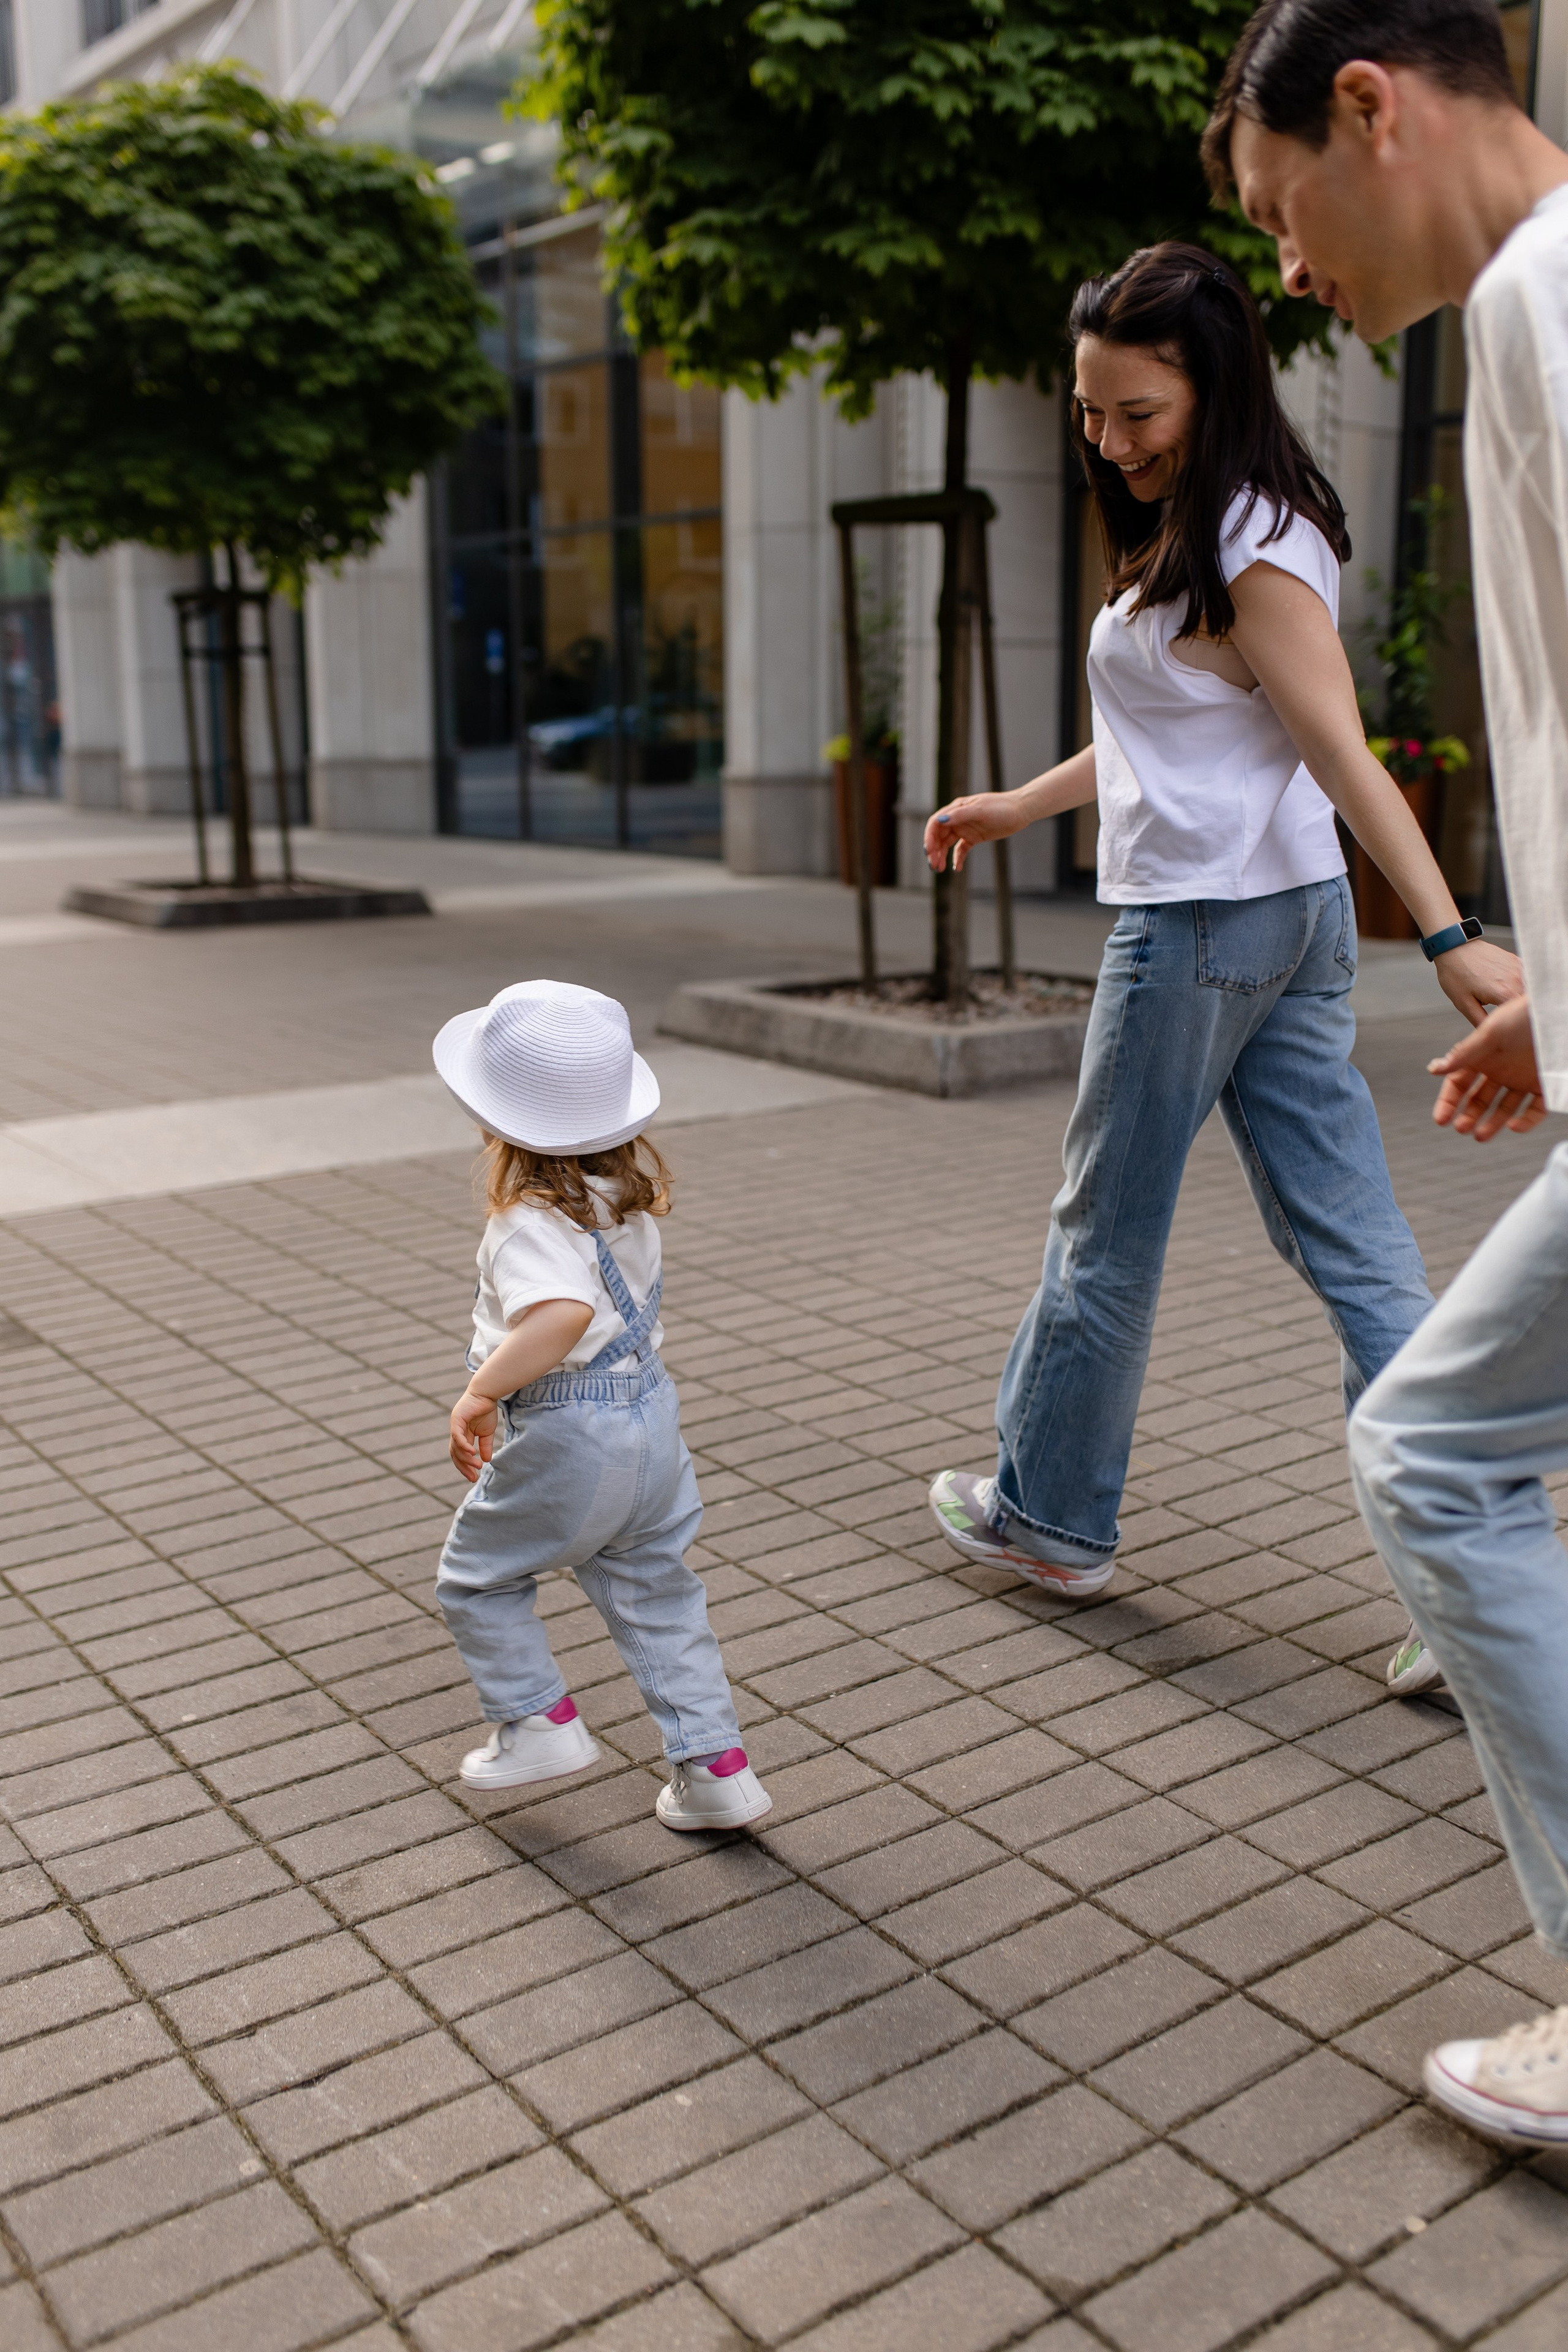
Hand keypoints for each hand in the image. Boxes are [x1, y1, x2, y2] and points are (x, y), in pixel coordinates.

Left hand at [449, 1388, 498, 1481]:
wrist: (486, 1393)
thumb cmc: (486, 1409)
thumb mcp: (487, 1432)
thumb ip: (485, 1446)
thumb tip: (486, 1461)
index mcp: (462, 1435)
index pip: (460, 1454)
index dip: (465, 1466)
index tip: (474, 1477)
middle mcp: (456, 1432)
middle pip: (455, 1454)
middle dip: (463, 1467)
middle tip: (473, 1477)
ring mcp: (454, 1426)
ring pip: (456, 1447)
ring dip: (466, 1459)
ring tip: (477, 1466)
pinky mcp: (456, 1419)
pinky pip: (458, 1436)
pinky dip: (464, 1446)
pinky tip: (472, 1453)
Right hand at [924, 792, 1025, 872]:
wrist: (1020, 811)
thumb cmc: (1001, 807)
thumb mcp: (980, 810)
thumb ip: (960, 815)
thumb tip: (940, 820)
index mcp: (956, 808)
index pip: (935, 823)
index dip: (929, 837)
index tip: (929, 852)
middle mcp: (958, 818)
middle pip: (939, 835)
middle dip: (934, 850)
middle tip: (933, 866)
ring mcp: (966, 828)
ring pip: (948, 844)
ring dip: (942, 855)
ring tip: (940, 869)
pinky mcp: (974, 837)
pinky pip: (961, 849)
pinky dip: (957, 858)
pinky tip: (956, 868)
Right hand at [1430, 993, 1545, 1140]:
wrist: (1561, 1012)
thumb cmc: (1526, 1013)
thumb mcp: (1491, 1032)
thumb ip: (1463, 1054)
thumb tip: (1433, 1069)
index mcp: (1483, 1055)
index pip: (1459, 1082)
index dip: (1448, 1101)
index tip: (1441, 1119)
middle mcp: (1501, 1068)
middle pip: (1479, 1098)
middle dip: (1468, 1115)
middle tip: (1461, 1128)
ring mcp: (1523, 1078)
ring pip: (1504, 1108)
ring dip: (1491, 1123)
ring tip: (1480, 1136)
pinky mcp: (1545, 1086)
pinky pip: (1534, 1110)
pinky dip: (1525, 1122)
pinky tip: (1514, 1126)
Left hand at [1431, 938, 1525, 1026]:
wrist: (1454, 946)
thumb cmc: (1455, 974)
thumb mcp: (1464, 1003)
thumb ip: (1481, 1022)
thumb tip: (1490, 1036)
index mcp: (1505, 993)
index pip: (1521, 1016)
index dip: (1516, 1024)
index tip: (1509, 1028)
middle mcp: (1517, 980)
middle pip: (1526, 1004)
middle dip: (1519, 1013)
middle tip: (1505, 1016)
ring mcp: (1519, 968)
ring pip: (1528, 991)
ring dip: (1520, 999)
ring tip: (1505, 1002)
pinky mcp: (1517, 961)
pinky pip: (1526, 978)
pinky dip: (1520, 986)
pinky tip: (1507, 988)